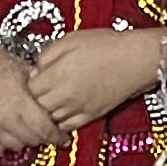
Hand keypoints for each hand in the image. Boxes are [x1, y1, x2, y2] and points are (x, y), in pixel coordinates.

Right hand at [0, 33, 60, 160]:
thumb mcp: (22, 68)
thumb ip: (38, 88)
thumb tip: (53, 100)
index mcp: (18, 100)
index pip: (44, 128)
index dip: (56, 135)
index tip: (61, 136)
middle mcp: (4, 116)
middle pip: (32, 140)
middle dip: (42, 137)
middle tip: (45, 132)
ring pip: (14, 146)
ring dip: (24, 141)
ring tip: (26, 133)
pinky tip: (4, 140)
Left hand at [22, 27, 163, 133]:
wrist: (136, 59)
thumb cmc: (107, 45)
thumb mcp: (71, 39)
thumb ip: (48, 54)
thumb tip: (36, 68)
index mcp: (59, 74)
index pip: (31, 89)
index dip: (31, 82)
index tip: (36, 76)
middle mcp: (66, 95)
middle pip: (38, 106)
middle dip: (37, 98)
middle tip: (42, 89)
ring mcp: (79, 107)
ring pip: (51, 119)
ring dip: (48, 110)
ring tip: (53, 99)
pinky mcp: (92, 115)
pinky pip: (69, 126)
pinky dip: (62, 121)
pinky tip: (65, 110)